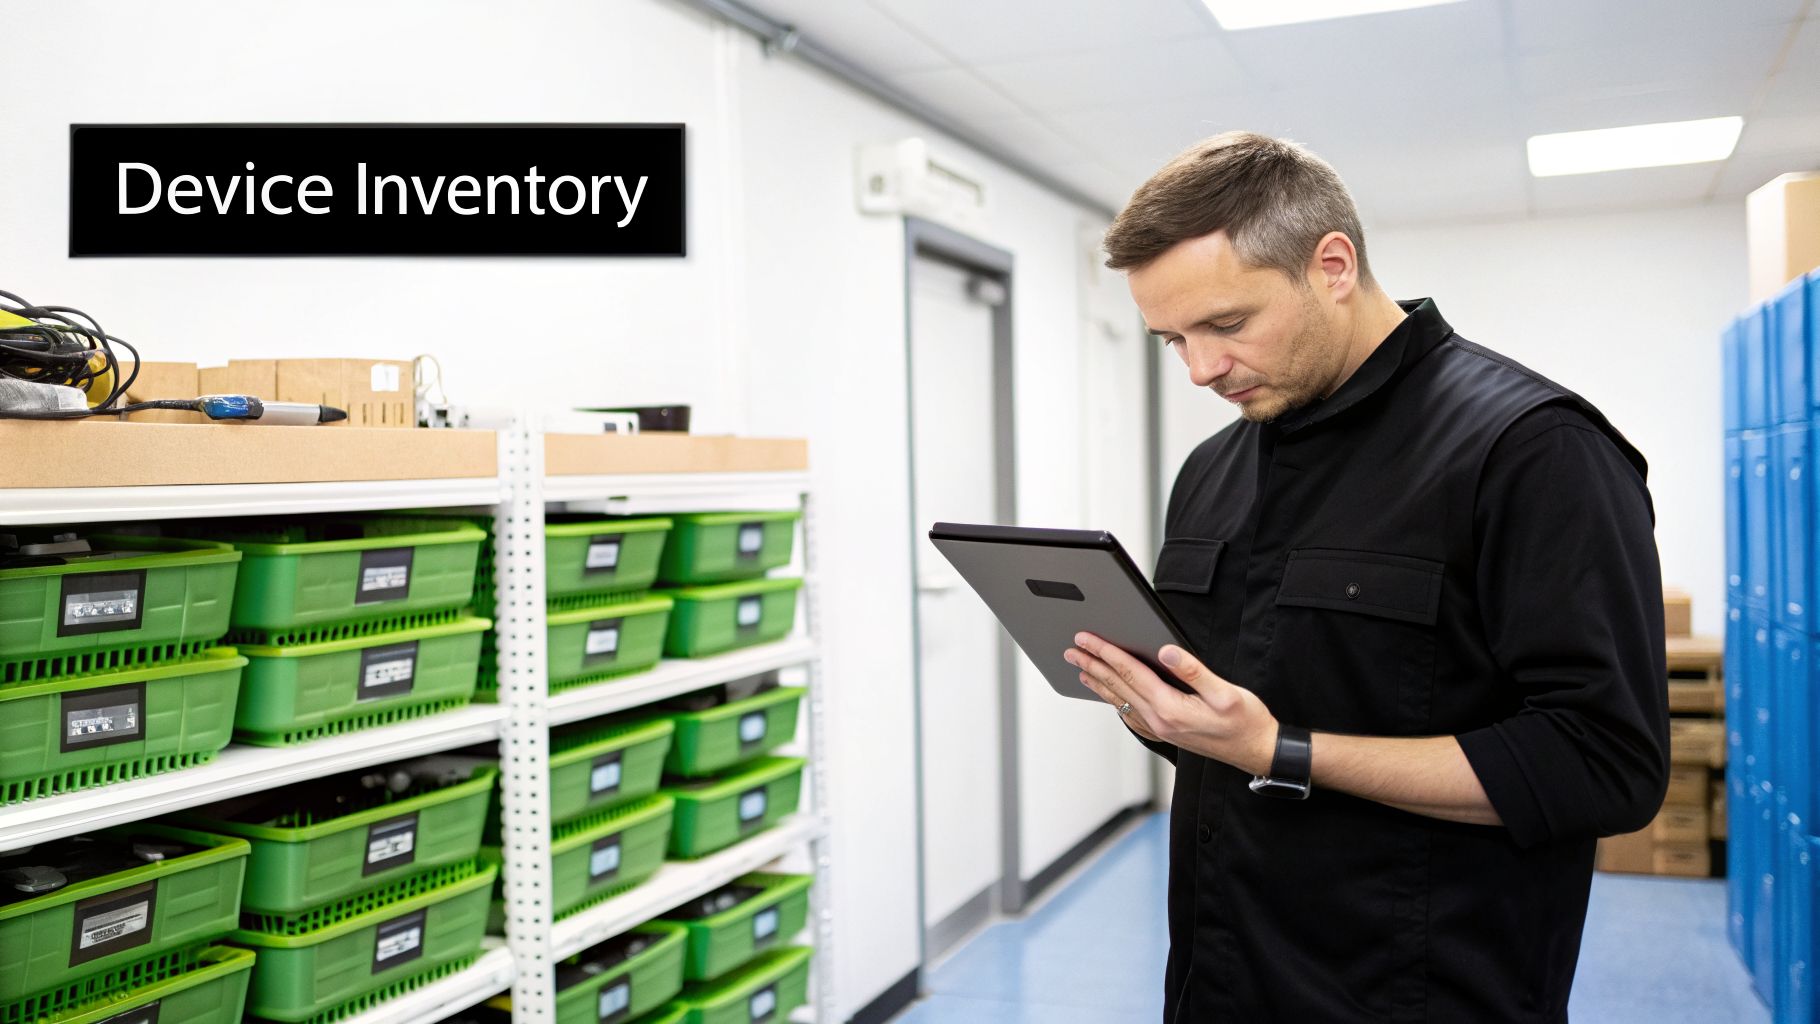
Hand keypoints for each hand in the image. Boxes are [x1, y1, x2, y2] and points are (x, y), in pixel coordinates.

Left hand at [1064, 632, 1279, 776]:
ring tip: (1081, 670)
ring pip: (1120, 701)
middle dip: (1093, 665)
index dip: (1106, 652)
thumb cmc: (1246, 722)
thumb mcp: (1226, 692)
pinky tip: (1110, 698)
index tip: (1087, 638)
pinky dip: (1115, 702)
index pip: (1130, 672)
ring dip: (1099, 683)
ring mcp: (1160, 729)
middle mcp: (1159, 720)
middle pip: (1118, 686)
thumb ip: (1193, 670)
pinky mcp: (1166, 733)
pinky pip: (1131, 716)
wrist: (1256, 751)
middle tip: (1071, 649)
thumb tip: (1166, 651)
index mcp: (1171, 707)